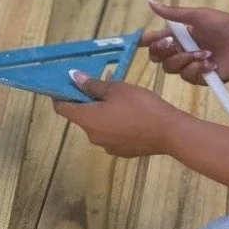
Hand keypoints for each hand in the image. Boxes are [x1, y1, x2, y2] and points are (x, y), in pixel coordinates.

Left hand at [53, 73, 183, 157]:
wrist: (168, 132)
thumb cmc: (139, 106)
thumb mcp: (116, 89)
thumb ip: (93, 85)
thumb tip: (73, 77)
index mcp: (87, 120)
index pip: (62, 108)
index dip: (61, 95)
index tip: (68, 83)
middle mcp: (92, 136)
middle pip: (81, 116)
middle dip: (87, 100)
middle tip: (102, 83)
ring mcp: (107, 146)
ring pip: (97, 124)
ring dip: (102, 110)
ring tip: (119, 96)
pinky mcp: (121, 151)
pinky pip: (111, 133)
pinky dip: (113, 121)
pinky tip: (130, 112)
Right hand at [142, 0, 228, 84]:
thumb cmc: (226, 25)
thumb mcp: (199, 15)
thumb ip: (173, 13)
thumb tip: (149, 0)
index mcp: (179, 34)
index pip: (155, 39)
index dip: (145, 41)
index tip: (138, 42)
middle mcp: (181, 50)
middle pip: (158, 57)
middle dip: (163, 51)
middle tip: (173, 43)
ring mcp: (190, 65)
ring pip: (171, 68)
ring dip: (186, 59)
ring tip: (205, 53)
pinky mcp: (200, 78)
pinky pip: (187, 76)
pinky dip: (198, 69)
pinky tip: (211, 64)